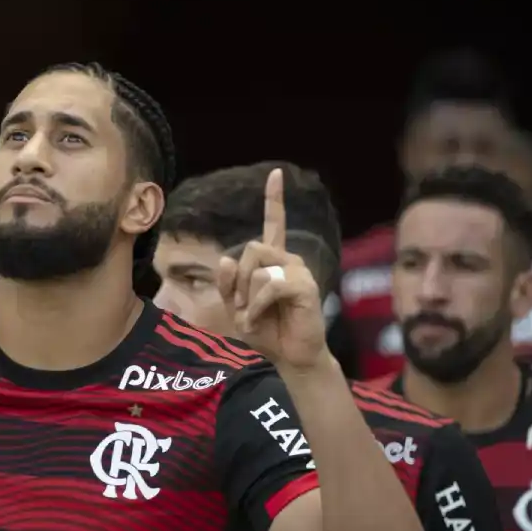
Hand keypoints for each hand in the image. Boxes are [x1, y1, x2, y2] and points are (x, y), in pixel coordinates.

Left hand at [216, 168, 329, 369]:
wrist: (289, 356)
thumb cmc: (266, 331)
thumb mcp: (237, 306)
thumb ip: (228, 284)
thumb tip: (227, 258)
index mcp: (273, 261)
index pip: (274, 223)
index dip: (274, 198)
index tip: (275, 174)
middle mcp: (288, 260)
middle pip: (252, 247)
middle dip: (238, 280)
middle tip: (242, 306)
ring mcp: (298, 271)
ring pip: (258, 268)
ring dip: (246, 296)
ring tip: (252, 316)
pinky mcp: (304, 286)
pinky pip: (269, 284)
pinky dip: (256, 305)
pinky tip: (257, 319)